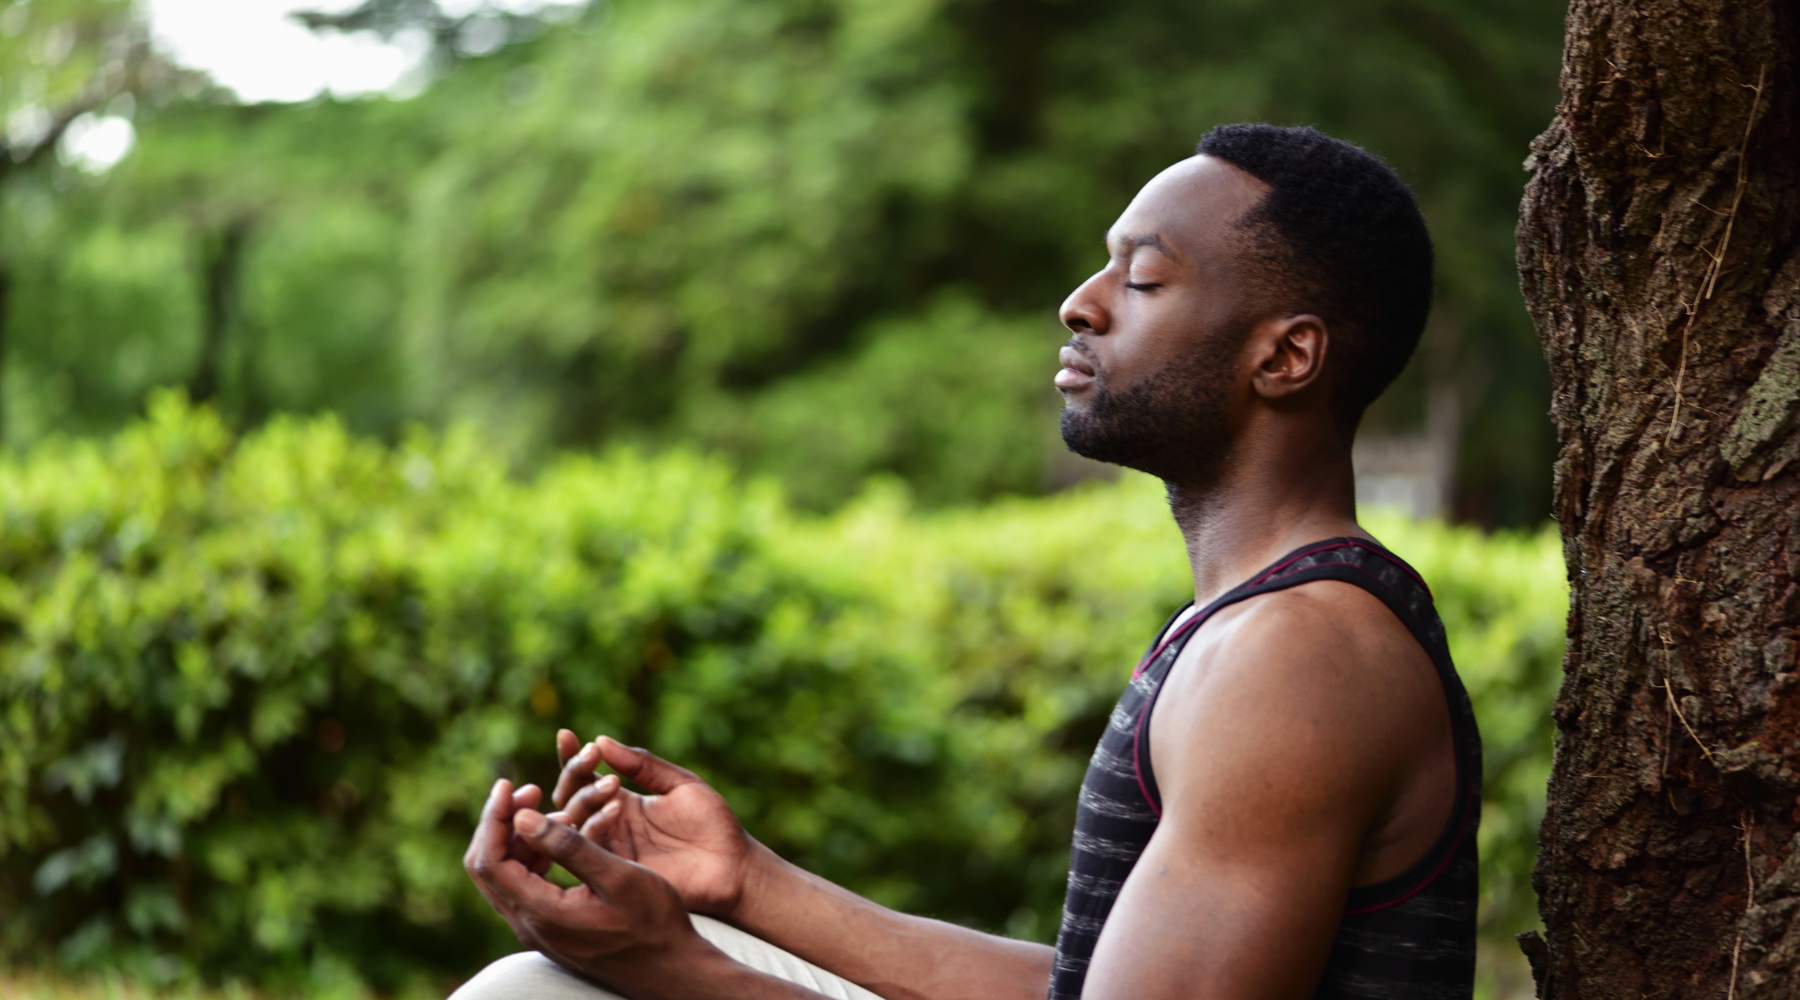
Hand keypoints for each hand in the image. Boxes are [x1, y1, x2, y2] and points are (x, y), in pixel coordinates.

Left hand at [464, 778, 711, 993]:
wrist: (670, 969)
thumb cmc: (654, 924)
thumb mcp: (618, 878)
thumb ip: (570, 847)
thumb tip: (524, 817)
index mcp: (541, 913)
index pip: (489, 861)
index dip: (494, 818)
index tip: (510, 783)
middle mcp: (530, 925)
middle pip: (487, 867)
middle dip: (501, 823)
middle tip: (530, 790)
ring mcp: (538, 929)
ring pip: (505, 876)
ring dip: (520, 838)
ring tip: (556, 810)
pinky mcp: (551, 928)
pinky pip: (524, 885)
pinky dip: (534, 855)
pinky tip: (562, 836)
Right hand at [547, 730, 754, 917]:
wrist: (733, 865)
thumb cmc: (711, 823)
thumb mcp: (679, 784)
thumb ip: (642, 765)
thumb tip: (602, 740)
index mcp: (621, 802)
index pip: (584, 779)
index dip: (571, 757)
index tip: (566, 734)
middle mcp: (609, 826)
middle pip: (570, 799)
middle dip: (575, 774)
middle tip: (591, 756)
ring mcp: (611, 850)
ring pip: (575, 823)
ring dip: (585, 799)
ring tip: (611, 782)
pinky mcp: (617, 872)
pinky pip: (593, 849)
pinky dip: (597, 826)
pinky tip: (616, 807)